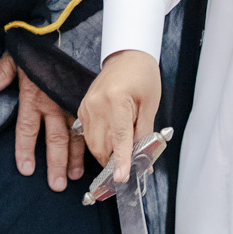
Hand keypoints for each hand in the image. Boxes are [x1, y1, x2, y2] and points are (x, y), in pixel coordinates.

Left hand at [0, 50, 84, 191]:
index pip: (27, 128)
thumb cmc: (33, 46)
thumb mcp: (13, 57)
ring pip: (74, 134)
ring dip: (75, 156)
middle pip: (54, 139)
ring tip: (75, 176)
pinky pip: (89, 122)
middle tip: (57, 185)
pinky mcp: (82, 97)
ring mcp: (70, 101)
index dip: (26, 149)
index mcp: (33, 96)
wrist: (57, 28)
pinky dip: (92, 139)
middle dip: (56, 163)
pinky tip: (95, 154)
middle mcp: (53, 103)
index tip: (26, 169)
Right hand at [77, 49, 161, 180]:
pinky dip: (100, 143)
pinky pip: (88, 135)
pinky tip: (111, 140)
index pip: (119, 137)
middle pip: (101, 145)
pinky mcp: (82, 109)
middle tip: (129, 168)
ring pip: (92, 143)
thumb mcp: (150, 105)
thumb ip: (144, 133)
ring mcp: (86, 107)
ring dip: (106, 154)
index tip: (121, 177)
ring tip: (122, 153)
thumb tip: (142, 158)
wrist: (127, 56)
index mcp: (116, 100)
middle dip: (113, 161)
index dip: (121, 159)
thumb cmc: (142, 76)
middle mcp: (96, 104)